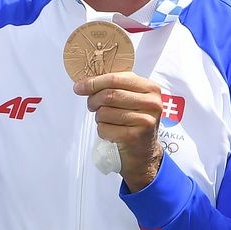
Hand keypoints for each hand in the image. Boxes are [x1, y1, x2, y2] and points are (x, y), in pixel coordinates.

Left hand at [75, 71, 162, 191]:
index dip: (94, 82)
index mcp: (150, 88)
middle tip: (92, 106)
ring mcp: (144, 120)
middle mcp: (151, 103)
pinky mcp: (134, 136)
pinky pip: (105, 128)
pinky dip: (102, 130)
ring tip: (107, 121)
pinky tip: (112, 132)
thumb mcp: (131, 98)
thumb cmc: (133, 121)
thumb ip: (113, 87)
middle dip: (93, 100)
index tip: (79, 87)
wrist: (144, 151)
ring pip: (105, 112)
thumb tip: (82, 85)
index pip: (116, 78)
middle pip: (109, 95)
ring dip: (99, 118)